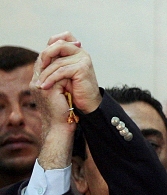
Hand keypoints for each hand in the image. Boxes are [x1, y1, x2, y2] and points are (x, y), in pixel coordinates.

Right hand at [31, 33, 101, 168]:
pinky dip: (65, 64)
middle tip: (77, 42)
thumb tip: (71, 70)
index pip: (45, 60)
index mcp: (39, 82)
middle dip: (59, 47)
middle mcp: (36, 81)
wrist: (60, 127)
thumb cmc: (64, 113)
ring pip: (48, 60)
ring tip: (77, 46)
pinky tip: (77, 59)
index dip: (58, 51)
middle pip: (44, 56)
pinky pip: (54, 70)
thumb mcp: (63, 93)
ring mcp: (38, 84)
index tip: (73, 44)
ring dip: (63, 52)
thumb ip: (63, 81)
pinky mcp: (45, 88)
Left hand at [32, 32, 101, 113]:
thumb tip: (41, 55)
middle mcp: (81, 52)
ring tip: (40, 84)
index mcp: (76, 51)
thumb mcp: (61, 72)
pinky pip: (61, 71)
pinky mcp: (82, 68)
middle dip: (45, 56)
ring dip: (45, 74)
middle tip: (39, 70)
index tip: (43, 61)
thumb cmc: (73, 90)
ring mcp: (83, 59)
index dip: (50, 45)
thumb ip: (54, 60)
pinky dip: (50, 79)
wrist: (86, 104)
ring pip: (57, 61)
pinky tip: (45, 86)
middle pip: (58, 44)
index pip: (62, 38)